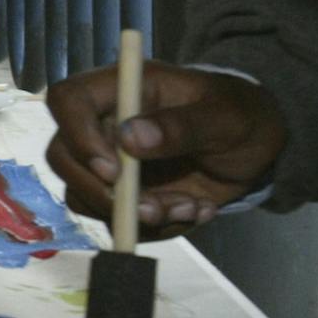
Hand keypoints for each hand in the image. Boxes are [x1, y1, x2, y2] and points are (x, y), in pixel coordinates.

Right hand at [46, 61, 286, 237]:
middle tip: (150, 209)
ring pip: (83, 195)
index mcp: (123, 89)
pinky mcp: (125, 194)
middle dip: (99, 191)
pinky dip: (157, 228)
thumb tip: (129, 139)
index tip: (114, 170)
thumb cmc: (240, 115)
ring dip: (135, 215)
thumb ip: (181, 126)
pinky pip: (118, 220)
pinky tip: (195, 210)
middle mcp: (106, 125)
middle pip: (61, 156)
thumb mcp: (224, 117)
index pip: (68, 100)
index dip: (76, 134)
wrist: (256, 146)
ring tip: (190, 207)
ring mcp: (111, 162)